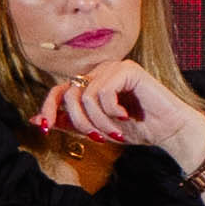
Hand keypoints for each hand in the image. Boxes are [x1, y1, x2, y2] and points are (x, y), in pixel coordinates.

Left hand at [36, 58, 204, 166]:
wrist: (169, 131)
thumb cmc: (137, 129)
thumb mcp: (95, 129)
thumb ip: (68, 123)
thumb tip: (34, 120)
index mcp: (92, 83)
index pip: (59, 90)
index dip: (47, 108)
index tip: (44, 129)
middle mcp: (101, 71)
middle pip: (69, 95)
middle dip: (80, 122)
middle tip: (98, 137)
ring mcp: (115, 68)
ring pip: (86, 97)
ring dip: (99, 122)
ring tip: (115, 131)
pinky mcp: (128, 69)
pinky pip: (103, 93)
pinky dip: (112, 111)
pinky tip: (127, 115)